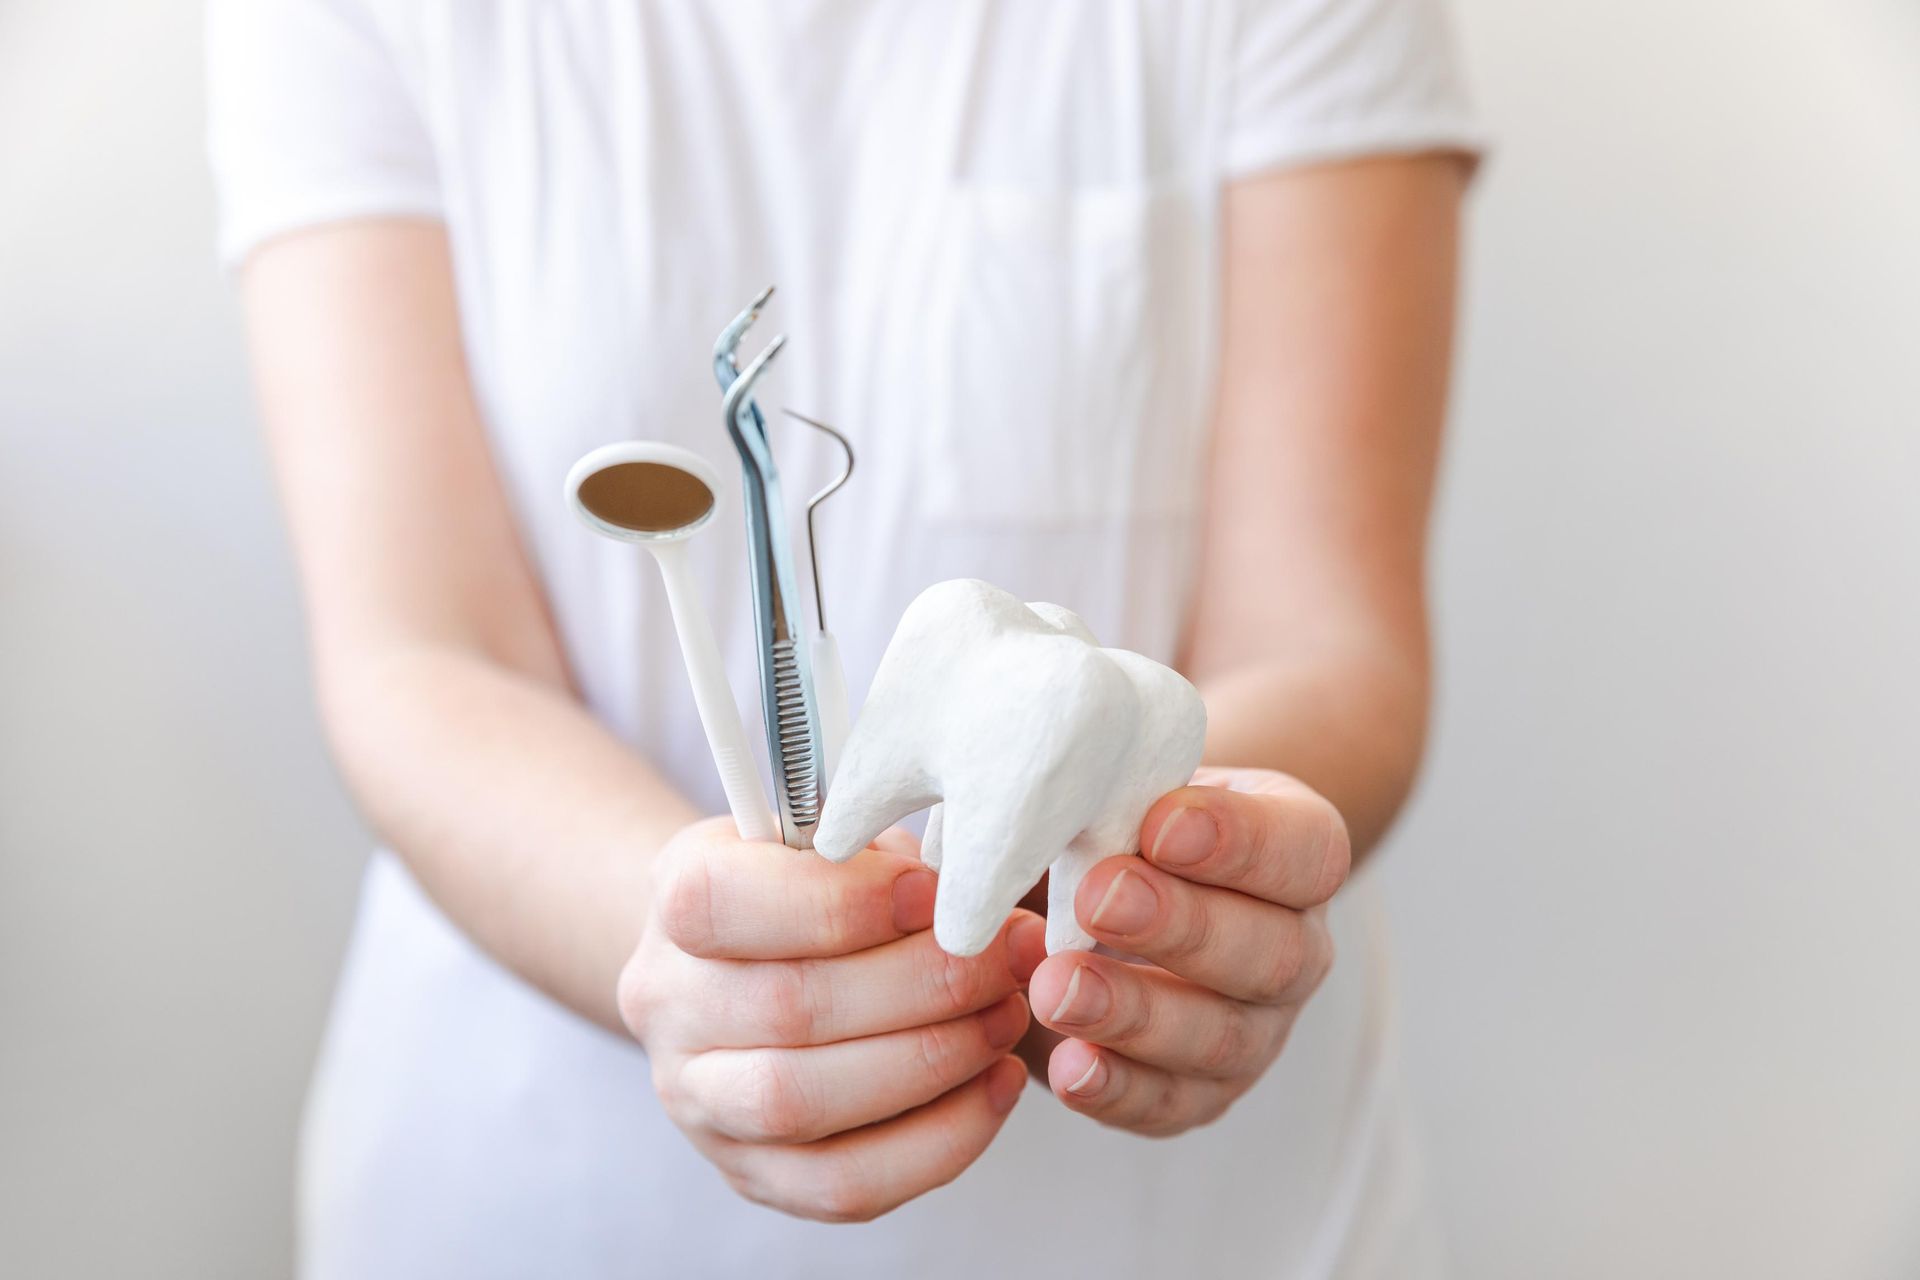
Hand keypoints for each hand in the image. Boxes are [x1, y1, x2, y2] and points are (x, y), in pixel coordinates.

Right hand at [619, 818, 1046, 1221]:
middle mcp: (668, 1003)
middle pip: (786, 1008)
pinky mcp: (750, 1171)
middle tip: (1007, 959)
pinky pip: (841, 1185)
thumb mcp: (831, 837)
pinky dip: (936, 1141)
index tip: (933, 893)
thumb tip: (968, 892)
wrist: (748, 964)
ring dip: (930, 1062)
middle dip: (922, 985)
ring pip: (802, 1102)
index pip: (721, 901)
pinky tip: (994, 1085)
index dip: (839, 903)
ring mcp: (699, 1099)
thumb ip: (879, 856)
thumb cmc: (811, 888)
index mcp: (678, 896)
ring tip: (1004, 1017)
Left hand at [1026, 768, 1349, 1136]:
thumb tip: (1045, 811)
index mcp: (1297, 853)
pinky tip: (1068, 1064)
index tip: (1159, 825)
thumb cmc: (1123, 823)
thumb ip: (1109, 796)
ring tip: (1057, 987)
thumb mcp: (1126, 790)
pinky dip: (1117, 1087)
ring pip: (1221, 1036)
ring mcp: (1257, 1030)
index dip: (1239, 842)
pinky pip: (1169, 1104)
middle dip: (1180, 927)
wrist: (1104, 892)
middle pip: (1270, 953)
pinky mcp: (1199, 1093)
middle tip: (1098, 900)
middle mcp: (1296, 948)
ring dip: (1136, 1014)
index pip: (1302, 850)